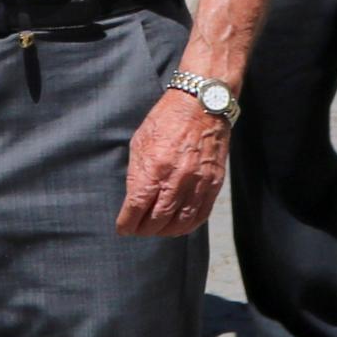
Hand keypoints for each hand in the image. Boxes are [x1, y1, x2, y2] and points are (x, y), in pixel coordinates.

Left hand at [117, 87, 230, 235]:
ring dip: (165, 231)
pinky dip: (188, 226)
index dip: (127, 223)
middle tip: (138, 229)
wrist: (201, 105)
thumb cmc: (167, 120)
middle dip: (144, 229)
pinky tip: (179, 226)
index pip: (136, 207)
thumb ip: (137, 173)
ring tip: (157, 230)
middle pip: (158, 220)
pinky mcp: (213, 183)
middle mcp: (176, 179)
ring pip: (180, 222)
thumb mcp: (140, 142)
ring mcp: (197, 183)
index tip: (123, 228)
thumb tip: (134, 199)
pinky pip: (201, 214)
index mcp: (154, 167)